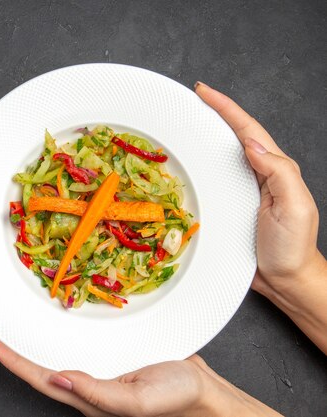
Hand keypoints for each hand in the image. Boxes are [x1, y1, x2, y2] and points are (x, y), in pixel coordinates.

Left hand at [0, 338, 280, 416]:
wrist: (206, 393)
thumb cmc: (176, 400)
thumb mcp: (136, 400)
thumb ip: (97, 393)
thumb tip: (58, 379)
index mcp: (90, 398)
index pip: (41, 379)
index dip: (15, 362)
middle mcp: (90, 385)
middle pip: (44, 368)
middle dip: (19, 352)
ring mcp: (101, 370)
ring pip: (61, 354)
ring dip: (38, 341)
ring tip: (19, 323)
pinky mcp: (115, 356)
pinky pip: (83, 344)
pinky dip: (66, 332)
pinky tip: (62, 322)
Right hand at [195, 82, 326, 351]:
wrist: (284, 280)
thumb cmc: (292, 247)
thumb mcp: (294, 207)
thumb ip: (279, 173)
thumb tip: (250, 143)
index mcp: (273, 170)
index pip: (247, 131)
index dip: (227, 109)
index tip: (205, 92)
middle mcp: (255, 176)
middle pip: (231, 137)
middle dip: (212, 115)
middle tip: (188, 102)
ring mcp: (240, 191)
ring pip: (218, 158)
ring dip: (200, 140)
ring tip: (180, 127)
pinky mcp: (226, 208)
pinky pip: (209, 181)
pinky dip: (195, 169)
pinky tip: (182, 167)